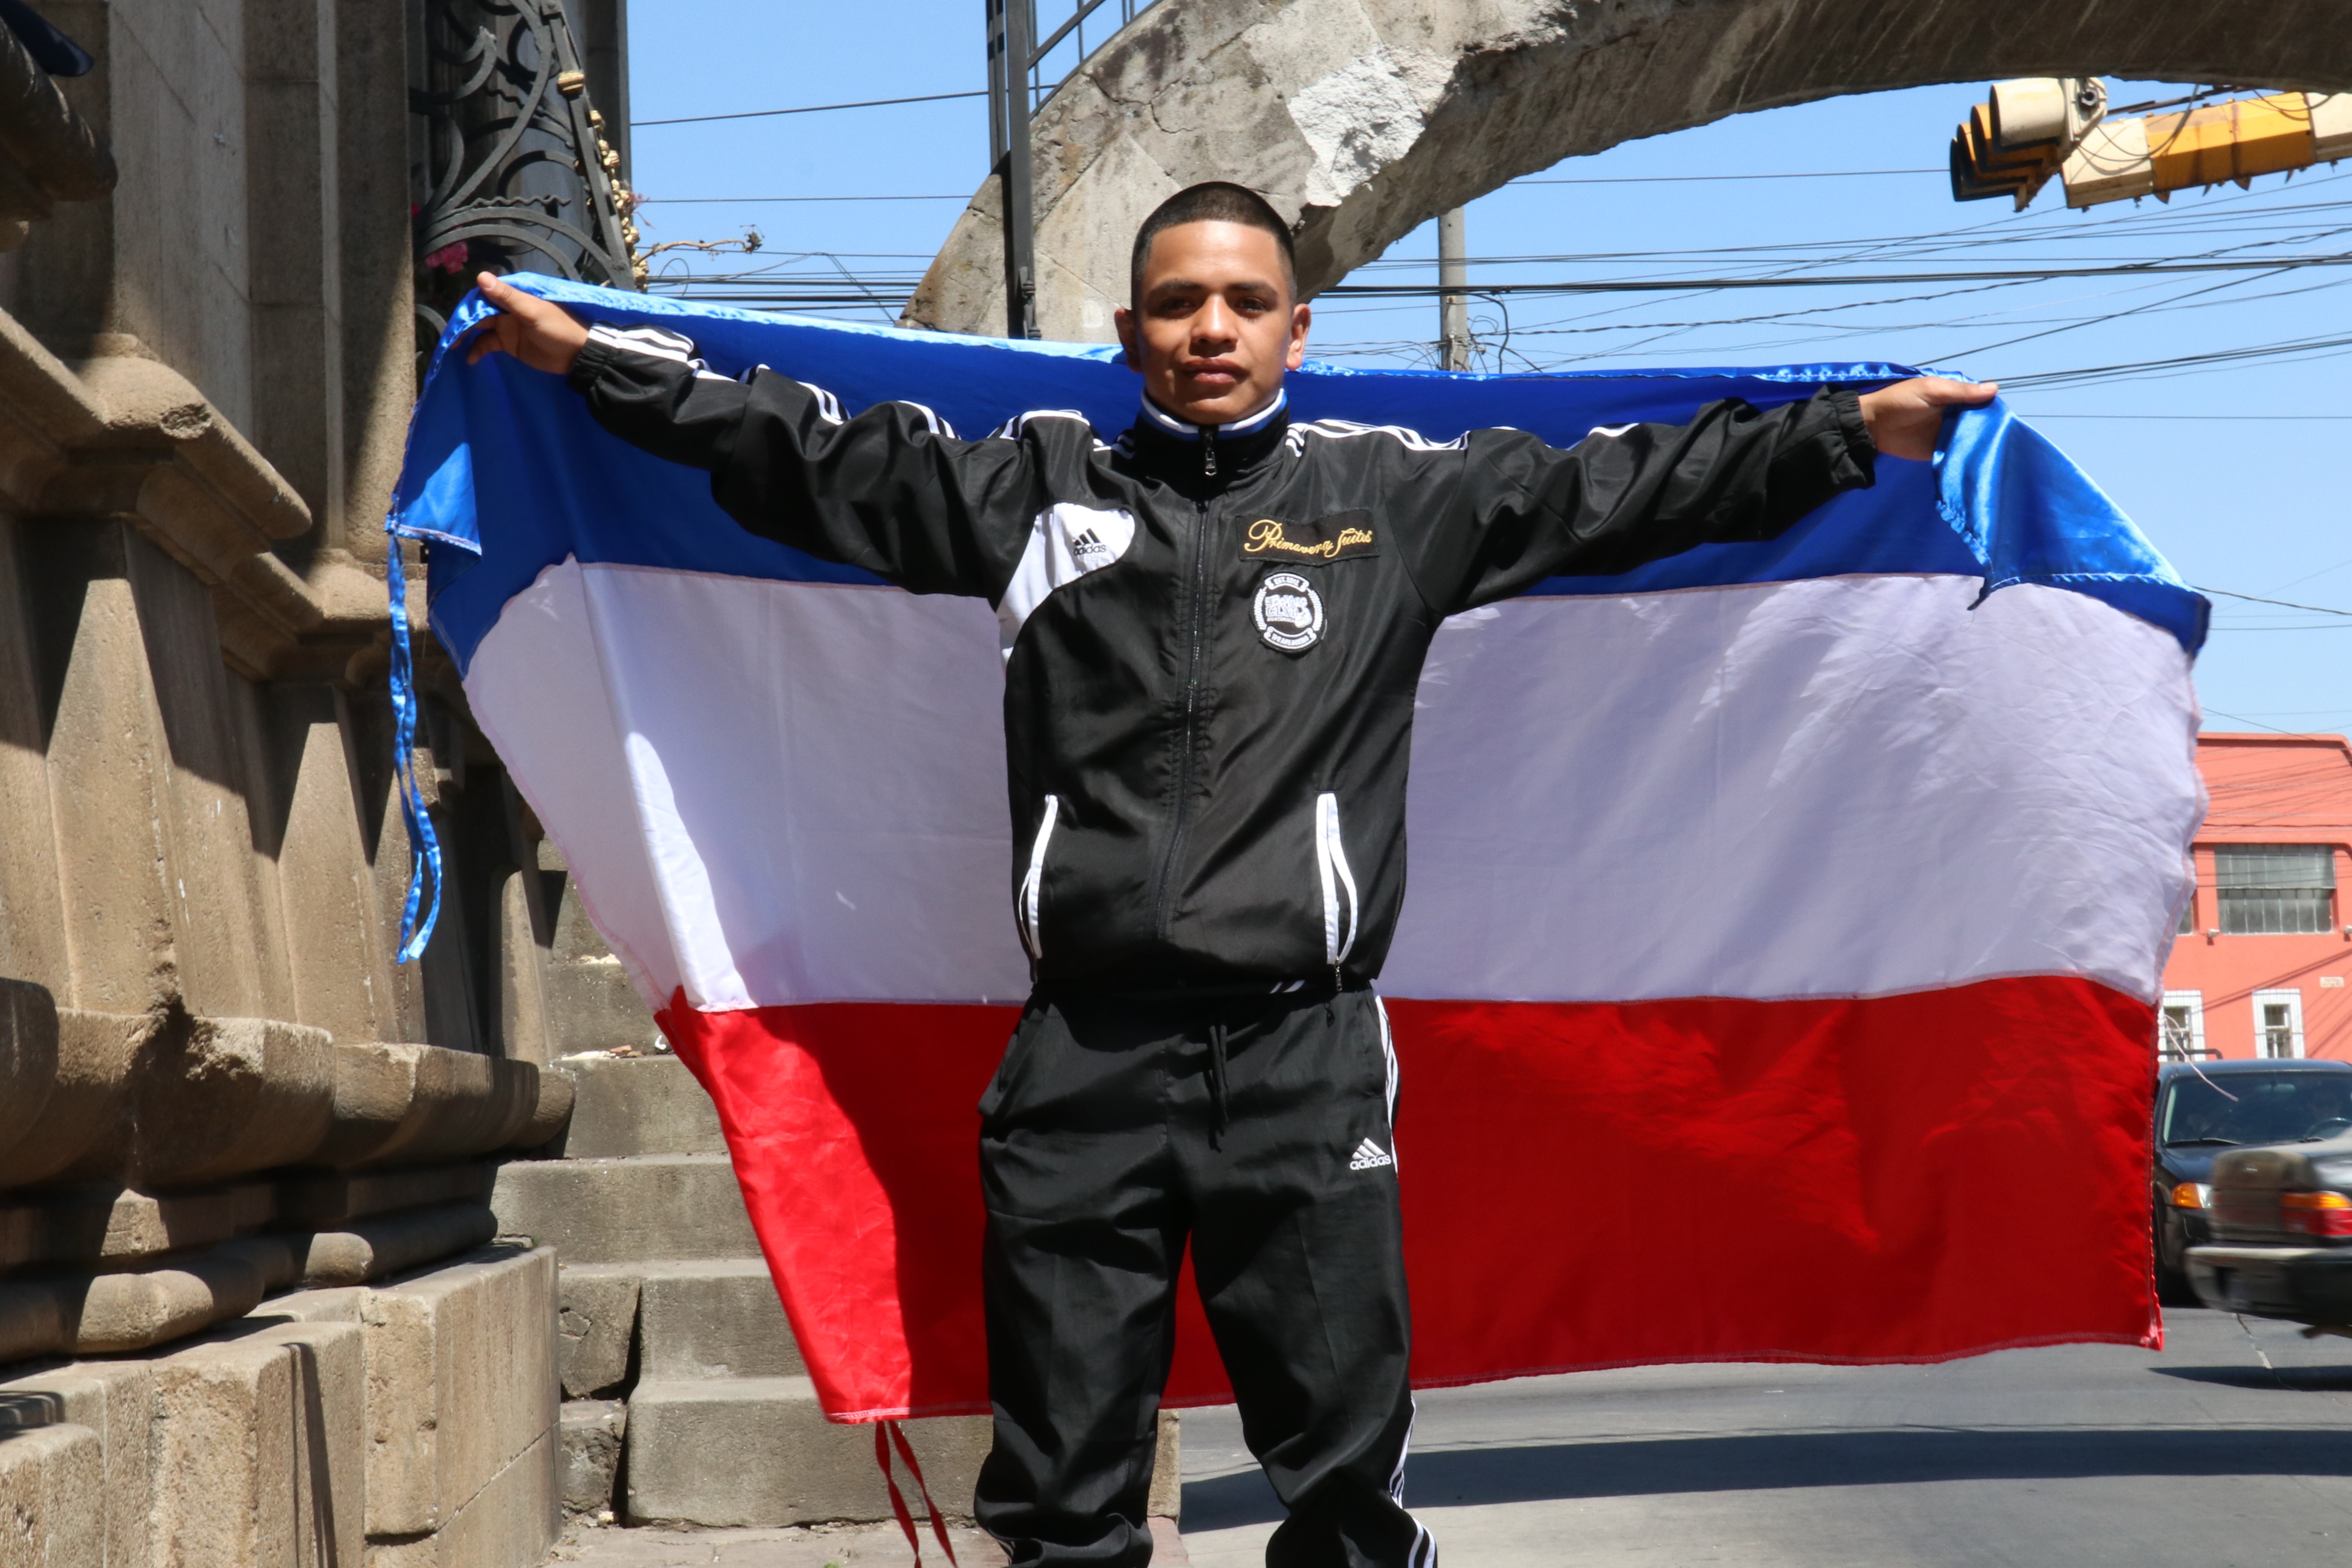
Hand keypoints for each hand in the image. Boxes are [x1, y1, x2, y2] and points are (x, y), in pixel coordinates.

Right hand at [462, 271, 590, 374]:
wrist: (576, 355)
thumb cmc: (558, 329)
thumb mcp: (532, 311)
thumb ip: (507, 297)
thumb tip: (481, 276)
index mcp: (513, 296)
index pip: (483, 297)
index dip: (468, 307)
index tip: (456, 319)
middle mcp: (506, 308)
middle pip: (478, 313)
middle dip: (463, 323)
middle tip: (450, 337)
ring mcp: (506, 326)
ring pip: (479, 328)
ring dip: (466, 336)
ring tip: (453, 348)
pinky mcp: (508, 343)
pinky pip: (486, 344)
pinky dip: (476, 350)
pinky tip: (470, 359)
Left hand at [1856, 376, 1997, 461]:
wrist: (1874, 426)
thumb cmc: (1901, 401)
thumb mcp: (1931, 390)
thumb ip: (1960, 392)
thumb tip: (1994, 389)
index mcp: (1954, 397)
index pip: (1980, 402)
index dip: (1992, 409)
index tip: (2007, 419)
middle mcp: (1955, 414)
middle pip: (1979, 422)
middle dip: (1989, 429)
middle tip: (2005, 440)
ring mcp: (1947, 433)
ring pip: (1970, 439)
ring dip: (1979, 444)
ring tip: (1998, 453)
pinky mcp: (1939, 451)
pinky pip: (1956, 454)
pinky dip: (1965, 457)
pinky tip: (1979, 462)